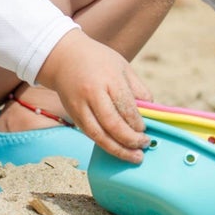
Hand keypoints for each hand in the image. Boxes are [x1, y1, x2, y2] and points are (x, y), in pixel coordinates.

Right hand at [36, 29, 152, 162]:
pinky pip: (90, 134)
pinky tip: (116, 148)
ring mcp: (80, 105)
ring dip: (117, 149)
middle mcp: (93, 93)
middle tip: (143, 146)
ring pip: (99, 135)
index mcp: (109, 78)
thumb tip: (151, 112)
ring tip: (133, 157)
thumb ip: (137, 88)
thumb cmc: (98, 60)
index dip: (138, 123)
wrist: (63, 57)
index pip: (126, 107)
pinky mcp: (73, 114)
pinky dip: (104, 143)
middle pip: (113, 124)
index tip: (145, 130)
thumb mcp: (122, 66)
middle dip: (130, 140)